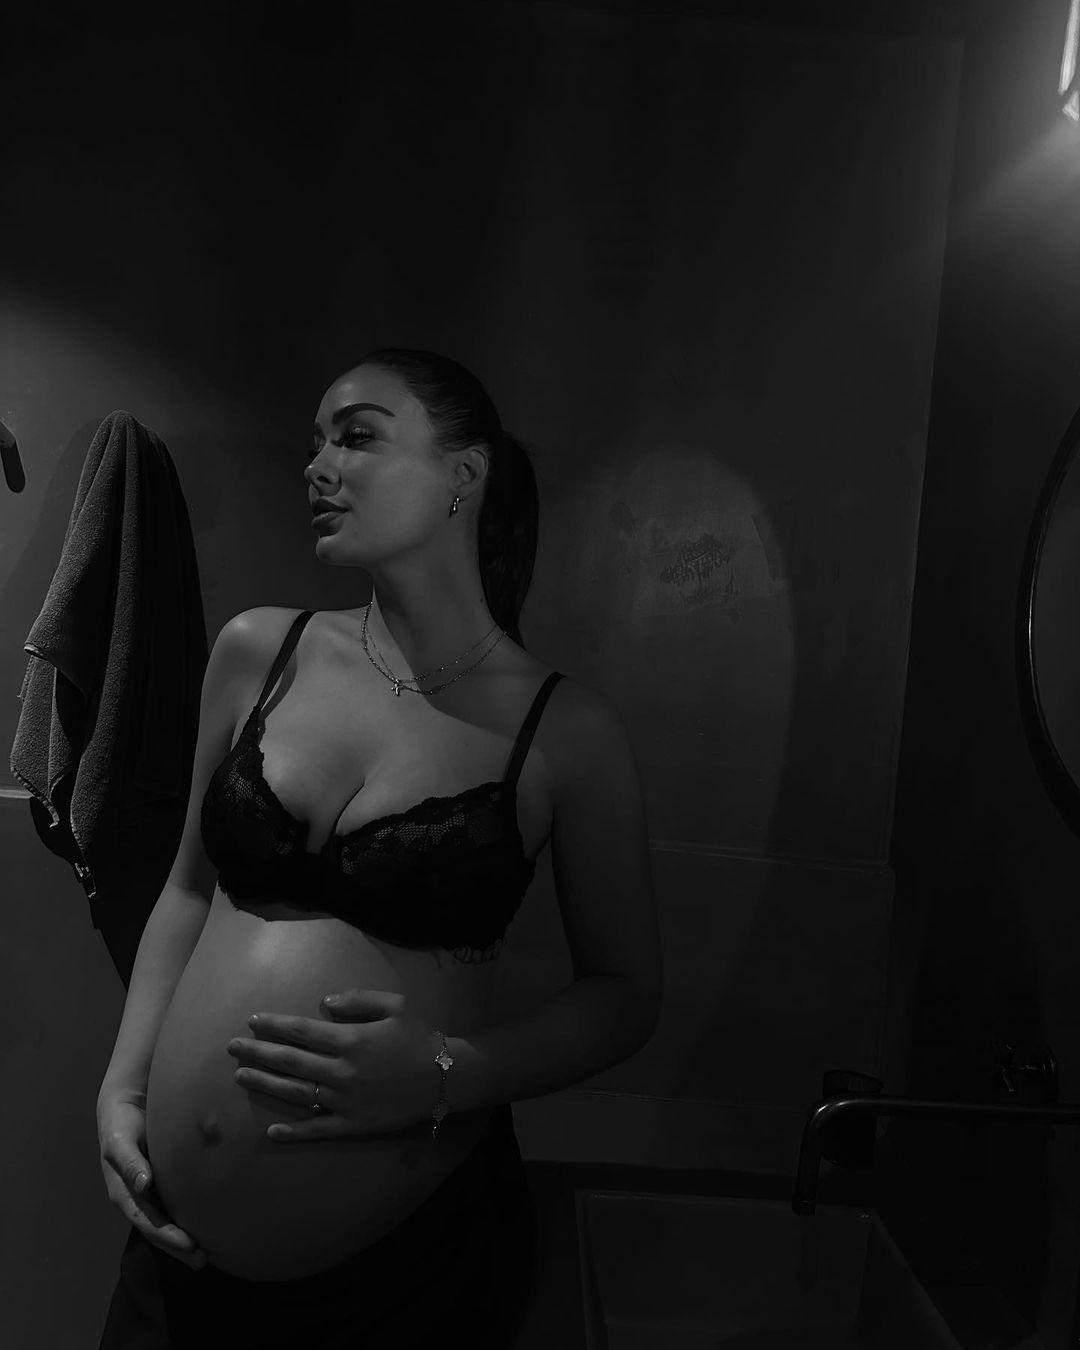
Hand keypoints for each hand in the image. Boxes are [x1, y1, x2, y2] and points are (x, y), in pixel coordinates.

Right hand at [97, 1090, 206, 1269]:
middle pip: (159, 1229)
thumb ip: (130, 1162)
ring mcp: (152, 1191)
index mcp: (125, 1194)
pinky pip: (179, 1201)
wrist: (128, 1103)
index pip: (148, 1223)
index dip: (167, 1237)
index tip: (189, 1246)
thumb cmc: (121, 1124)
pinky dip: (191, 1215)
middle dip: (178, 1247)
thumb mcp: (120, 1141)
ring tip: (208, 1253)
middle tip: (202, 1261)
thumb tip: (143, 1186)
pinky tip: (210, 1222)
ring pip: (169, 1220)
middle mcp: (139, 1198)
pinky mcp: (166, 1180)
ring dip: (185, 1238)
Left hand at [225, 988, 443, 1140]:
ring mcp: (343, 1100)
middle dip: (257, 1052)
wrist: (444, 1076)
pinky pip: (316, 1129)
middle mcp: (340, 1070)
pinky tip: (272, 1131)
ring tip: (240, 1077)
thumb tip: (323, 1002)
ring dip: (265, 1083)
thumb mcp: (395, 1004)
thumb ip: (358, 1000)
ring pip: (295, 1092)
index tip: (253, 1021)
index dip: (274, 1024)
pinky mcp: (351, 1124)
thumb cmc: (419, 1037)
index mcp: (349, 1039)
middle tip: (232, 1048)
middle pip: (289, 1060)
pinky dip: (292, 1132)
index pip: (301, 1030)